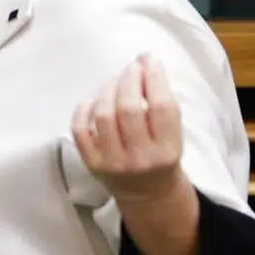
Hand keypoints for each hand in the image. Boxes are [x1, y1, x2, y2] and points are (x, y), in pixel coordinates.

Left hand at [72, 53, 186, 203]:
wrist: (147, 193)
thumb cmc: (161, 154)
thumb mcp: (173, 135)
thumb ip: (162, 104)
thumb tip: (145, 62)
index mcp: (168, 150)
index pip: (161, 107)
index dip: (154, 78)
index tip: (149, 60)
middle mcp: (140, 158)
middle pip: (129, 108)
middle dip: (129, 79)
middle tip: (131, 67)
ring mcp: (113, 162)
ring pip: (104, 115)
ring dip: (108, 90)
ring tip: (115, 81)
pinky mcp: (91, 163)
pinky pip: (80, 130)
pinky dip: (83, 110)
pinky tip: (92, 101)